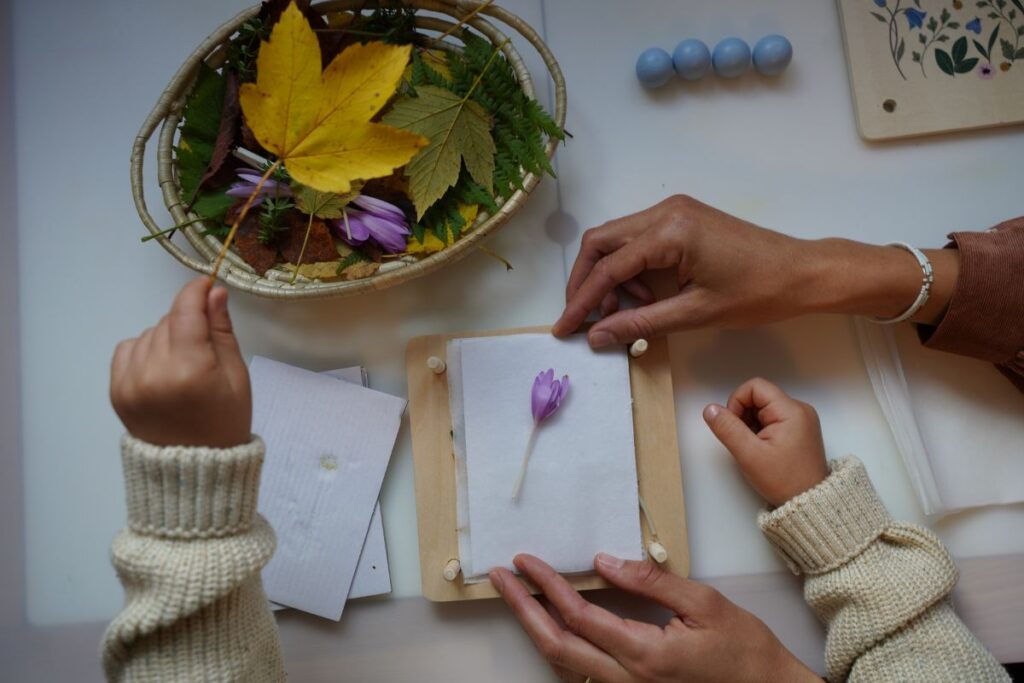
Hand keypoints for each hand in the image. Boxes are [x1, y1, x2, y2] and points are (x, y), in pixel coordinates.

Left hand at [110, 277, 250, 447]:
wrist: (194, 470)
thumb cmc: (225, 421)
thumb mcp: (236, 376)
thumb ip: (221, 332)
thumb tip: (214, 293)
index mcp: (190, 369)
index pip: (186, 311)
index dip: (196, 292)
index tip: (207, 286)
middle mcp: (154, 372)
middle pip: (168, 321)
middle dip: (187, 322)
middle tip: (204, 345)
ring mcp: (130, 382)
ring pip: (149, 333)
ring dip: (166, 337)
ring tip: (183, 363)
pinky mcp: (116, 390)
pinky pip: (128, 349)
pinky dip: (144, 350)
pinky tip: (161, 369)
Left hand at [491, 553, 818, 682]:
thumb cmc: (745, 652)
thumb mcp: (706, 603)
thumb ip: (652, 581)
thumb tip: (606, 562)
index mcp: (644, 655)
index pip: (578, 616)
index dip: (546, 586)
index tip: (526, 562)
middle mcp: (627, 682)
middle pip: (556, 646)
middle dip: (523, 609)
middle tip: (501, 579)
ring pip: (564, 667)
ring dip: (535, 630)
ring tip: (518, 598)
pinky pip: (582, 676)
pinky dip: (559, 650)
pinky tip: (552, 628)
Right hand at [552, 195, 958, 347]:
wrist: (803, 273)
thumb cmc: (758, 293)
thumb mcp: (695, 314)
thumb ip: (640, 324)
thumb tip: (598, 336)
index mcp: (670, 231)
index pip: (608, 266)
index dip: (582, 300)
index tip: (565, 328)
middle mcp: (666, 211)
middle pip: (602, 242)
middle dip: (586, 282)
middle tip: (580, 319)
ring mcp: (674, 210)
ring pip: (617, 240)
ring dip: (609, 276)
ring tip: (620, 314)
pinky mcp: (682, 218)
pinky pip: (639, 240)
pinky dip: (630, 268)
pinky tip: (641, 297)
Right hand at [703, 378, 826, 506]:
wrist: (810, 504)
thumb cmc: (782, 480)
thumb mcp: (749, 455)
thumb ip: (727, 429)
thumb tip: (710, 409)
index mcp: (791, 410)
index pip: (755, 387)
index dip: (737, 401)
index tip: (733, 426)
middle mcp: (800, 409)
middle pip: (760, 396)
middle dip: (743, 414)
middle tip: (743, 440)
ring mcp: (802, 419)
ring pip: (765, 408)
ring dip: (751, 423)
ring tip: (753, 447)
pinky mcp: (801, 430)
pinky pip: (774, 418)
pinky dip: (761, 429)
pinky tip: (762, 448)